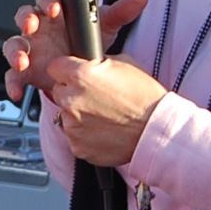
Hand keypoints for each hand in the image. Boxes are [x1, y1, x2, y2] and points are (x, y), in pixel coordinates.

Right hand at [3, 0, 149, 99]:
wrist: (84, 71)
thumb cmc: (88, 41)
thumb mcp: (105, 26)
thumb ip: (121, 11)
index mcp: (56, 12)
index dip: (47, 1)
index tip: (55, 7)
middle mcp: (40, 28)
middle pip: (24, 16)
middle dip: (26, 19)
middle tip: (32, 24)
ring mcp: (31, 49)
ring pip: (14, 44)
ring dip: (15, 51)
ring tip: (23, 60)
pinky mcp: (26, 70)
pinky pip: (13, 75)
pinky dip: (12, 83)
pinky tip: (16, 92)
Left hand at [43, 50, 168, 167]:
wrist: (156, 130)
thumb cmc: (145, 97)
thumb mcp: (124, 64)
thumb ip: (96, 64)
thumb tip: (86, 63)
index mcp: (80, 76)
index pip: (54, 67)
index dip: (66, 70)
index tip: (73, 74)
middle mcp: (72, 100)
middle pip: (58, 91)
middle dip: (72, 93)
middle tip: (95, 98)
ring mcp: (72, 126)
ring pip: (65, 116)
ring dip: (78, 115)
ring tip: (104, 116)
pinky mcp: (77, 146)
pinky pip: (74, 136)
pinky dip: (84, 134)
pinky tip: (104, 130)